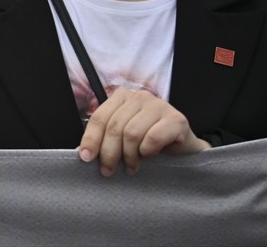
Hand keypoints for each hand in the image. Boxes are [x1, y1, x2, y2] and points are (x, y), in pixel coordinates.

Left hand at [78, 88, 209, 176]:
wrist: (184, 149)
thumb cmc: (149, 143)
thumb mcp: (123, 137)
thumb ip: (105, 138)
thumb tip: (82, 153)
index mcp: (122, 97)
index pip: (99, 117)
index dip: (90, 139)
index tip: (85, 158)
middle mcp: (139, 97)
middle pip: (114, 126)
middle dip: (109, 152)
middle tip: (108, 170)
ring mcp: (159, 105)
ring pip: (132, 133)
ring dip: (129, 155)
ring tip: (131, 167)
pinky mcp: (176, 119)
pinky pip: (153, 138)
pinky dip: (147, 152)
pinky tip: (148, 157)